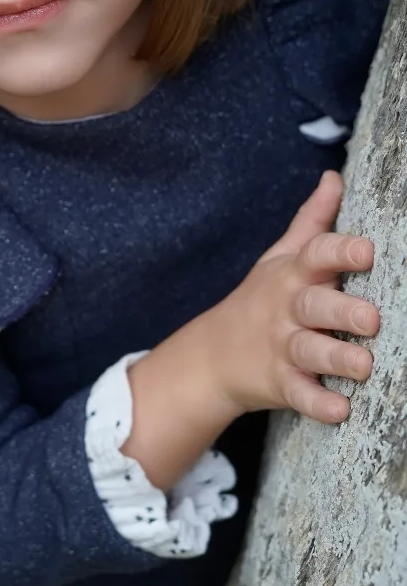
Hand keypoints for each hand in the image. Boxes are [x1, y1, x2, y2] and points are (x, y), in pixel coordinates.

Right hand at [205, 171, 379, 423]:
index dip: (341, 251)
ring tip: (364, 365)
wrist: (212, 355)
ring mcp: (280, 346)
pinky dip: (317, 403)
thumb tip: (335, 177)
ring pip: (310, 350)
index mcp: (292, 273)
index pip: (316, 254)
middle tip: (372, 318)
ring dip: (336, 357)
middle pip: (315, 304)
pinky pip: (299, 394)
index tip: (367, 250)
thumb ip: (312, 221)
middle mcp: (287, 308)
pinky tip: (339, 409)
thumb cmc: (261, 298)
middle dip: (343, 310)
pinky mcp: (278, 382)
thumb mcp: (280, 257)